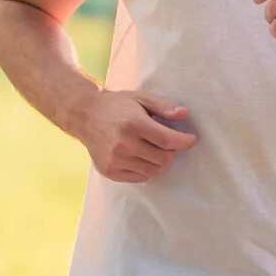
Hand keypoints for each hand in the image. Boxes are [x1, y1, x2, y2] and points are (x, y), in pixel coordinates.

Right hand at [68, 88, 196, 182]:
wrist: (84, 115)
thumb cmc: (116, 105)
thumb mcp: (140, 98)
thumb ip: (163, 106)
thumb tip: (184, 114)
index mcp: (133, 123)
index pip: (167, 140)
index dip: (184, 141)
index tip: (191, 139)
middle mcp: (123, 144)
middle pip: (164, 159)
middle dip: (171, 151)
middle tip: (166, 142)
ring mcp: (115, 160)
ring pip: (154, 171)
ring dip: (159, 161)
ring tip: (152, 148)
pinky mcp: (110, 171)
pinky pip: (141, 177)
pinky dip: (146, 169)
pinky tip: (140, 156)